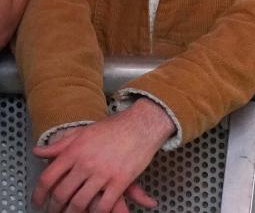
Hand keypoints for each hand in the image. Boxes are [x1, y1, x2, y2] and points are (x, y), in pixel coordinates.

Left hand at [31, 100, 171, 212]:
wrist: (143, 123)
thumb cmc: (114, 127)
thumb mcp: (84, 132)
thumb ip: (60, 144)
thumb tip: (37, 152)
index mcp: (74, 151)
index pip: (48, 178)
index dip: (39, 194)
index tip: (38, 202)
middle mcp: (86, 163)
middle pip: (61, 194)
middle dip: (54, 208)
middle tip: (53, 212)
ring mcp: (103, 173)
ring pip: (80, 203)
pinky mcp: (120, 180)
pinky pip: (104, 204)